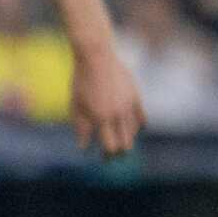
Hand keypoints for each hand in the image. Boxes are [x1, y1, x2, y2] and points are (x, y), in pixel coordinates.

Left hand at [69, 42, 143, 157]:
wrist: (96, 58)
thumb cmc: (81, 82)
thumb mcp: (75, 106)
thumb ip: (80, 128)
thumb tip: (84, 148)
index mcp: (101, 118)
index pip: (110, 146)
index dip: (108, 155)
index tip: (104, 158)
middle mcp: (118, 114)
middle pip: (125, 143)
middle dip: (120, 152)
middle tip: (114, 155)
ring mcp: (129, 106)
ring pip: (133, 132)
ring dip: (127, 139)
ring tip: (121, 141)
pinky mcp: (136, 97)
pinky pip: (141, 118)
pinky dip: (138, 126)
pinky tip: (135, 129)